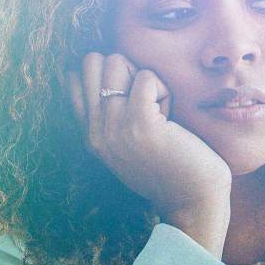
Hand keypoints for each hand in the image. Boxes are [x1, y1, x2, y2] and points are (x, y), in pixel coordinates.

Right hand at [67, 52, 230, 254]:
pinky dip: (163, 89)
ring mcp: (114, 127)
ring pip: (116, 62)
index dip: (105, 74)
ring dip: (145, 79)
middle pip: (92, 61)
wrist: (192, 203)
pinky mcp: (140, 123)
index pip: (72, 78)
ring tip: (159, 111)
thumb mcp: (127, 145)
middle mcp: (95, 131)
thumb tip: (106, 67)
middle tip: (146, 101)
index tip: (130, 98)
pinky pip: (146, 77)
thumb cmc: (171, 169)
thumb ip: (110, 117)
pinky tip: (170, 118)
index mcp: (90, 134)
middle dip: (124, 69)